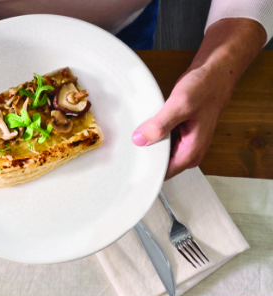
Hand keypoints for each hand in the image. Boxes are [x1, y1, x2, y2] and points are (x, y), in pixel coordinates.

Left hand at [131, 62, 235, 178]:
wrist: (215, 72)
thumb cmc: (206, 87)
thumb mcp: (180, 105)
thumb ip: (160, 125)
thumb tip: (140, 139)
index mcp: (191, 151)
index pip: (163, 174)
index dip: (146, 170)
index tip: (129, 168)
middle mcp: (188, 150)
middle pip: (159, 164)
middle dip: (144, 156)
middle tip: (128, 147)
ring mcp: (183, 142)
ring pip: (158, 151)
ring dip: (147, 144)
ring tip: (136, 135)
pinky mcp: (178, 133)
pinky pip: (159, 140)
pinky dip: (151, 134)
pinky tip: (144, 127)